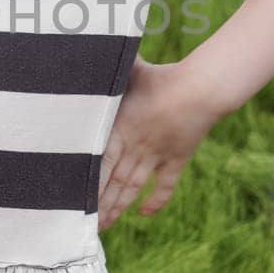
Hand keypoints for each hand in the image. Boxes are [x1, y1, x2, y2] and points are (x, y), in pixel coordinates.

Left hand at [98, 58, 224, 231]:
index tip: (72, 199)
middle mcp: (138, 147)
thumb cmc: (162, 76)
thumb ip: (109, 66)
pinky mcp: (177, 159)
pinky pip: (165, 185)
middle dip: (99, 204)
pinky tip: (144, 214)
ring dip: (119, 207)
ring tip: (105, 225)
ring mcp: (158, 156)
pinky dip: (156, 201)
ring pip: (134, 188)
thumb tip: (91, 47)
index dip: (87, 183)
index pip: (100, 162)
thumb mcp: (131, 70)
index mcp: (122, 128)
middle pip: (114, 182)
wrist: (201, 88)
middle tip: (83, 224)